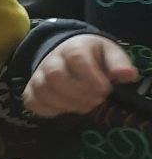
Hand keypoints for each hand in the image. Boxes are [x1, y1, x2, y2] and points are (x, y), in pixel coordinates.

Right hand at [24, 34, 138, 116]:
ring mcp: (38, 75)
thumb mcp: (110, 53)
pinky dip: (48, 110)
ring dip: (66, 104)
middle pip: (54, 75)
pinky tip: (66, 109)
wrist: (67, 53)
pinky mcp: (31, 90)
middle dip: (78, 93)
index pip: (76, 58)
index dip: (90, 76)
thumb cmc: (92, 56)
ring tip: (85, 106)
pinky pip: (32, 102)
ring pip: (42, 90)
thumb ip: (118, 63)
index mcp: (72, 47)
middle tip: (97, 100)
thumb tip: (128, 75)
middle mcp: (51, 60)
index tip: (106, 90)